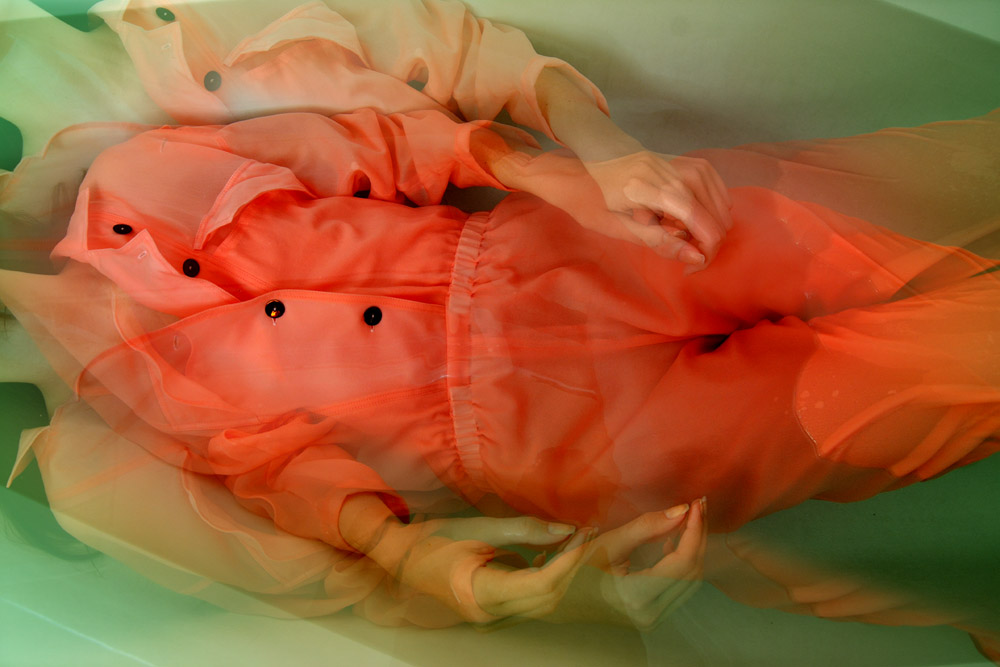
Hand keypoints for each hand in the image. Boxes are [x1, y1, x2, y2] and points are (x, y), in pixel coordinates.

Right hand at [370, 515, 591, 622]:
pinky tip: (547, 554)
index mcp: (483, 593)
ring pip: (542, 602)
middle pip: (547, 597)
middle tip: (588, 533)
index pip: (540, 584)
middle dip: (572, 566)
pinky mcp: (494, 607)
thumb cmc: (435, 539)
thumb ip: (524, 530)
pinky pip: (529, 599)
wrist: (402, 557)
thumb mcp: (480, 528)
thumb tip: (566, 528)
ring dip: (562, 572)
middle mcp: (489, 612)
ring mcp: (491, 614)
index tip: (584, 536)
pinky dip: (546, 578)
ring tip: (575, 541)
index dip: (567, 561)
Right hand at [547, 499, 707, 629]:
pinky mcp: (653, 615)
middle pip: (692, 572)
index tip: (696, 504)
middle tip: (698, 506)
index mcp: (636, 597)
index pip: (682, 562)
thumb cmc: (576, 569)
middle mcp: (649, 614)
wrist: (561, 600)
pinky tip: (672, 542)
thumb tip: (682, 510)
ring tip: (690, 520)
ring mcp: (652, 619)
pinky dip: (682, 562)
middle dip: (698, 536)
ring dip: (693, 548)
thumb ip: (647, 526)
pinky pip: (679, 587)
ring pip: (689, 581)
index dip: (694, 531)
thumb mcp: (609, 542)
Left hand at [584, 151, 733, 265]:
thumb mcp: (618, 228)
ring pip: (720, 199)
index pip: (696, 218)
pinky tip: (690, 217)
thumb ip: (659, 241)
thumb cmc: (592, 200)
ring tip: (682, 235)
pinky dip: (710, 206)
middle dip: (708, 241)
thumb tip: (697, 257)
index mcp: (647, 187)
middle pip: (715, 210)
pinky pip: (714, 186)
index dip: (704, 248)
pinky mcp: (683, 159)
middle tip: (684, 256)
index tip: (692, 267)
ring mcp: (678, 161)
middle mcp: (669, 170)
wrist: (584, 165)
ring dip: (710, 224)